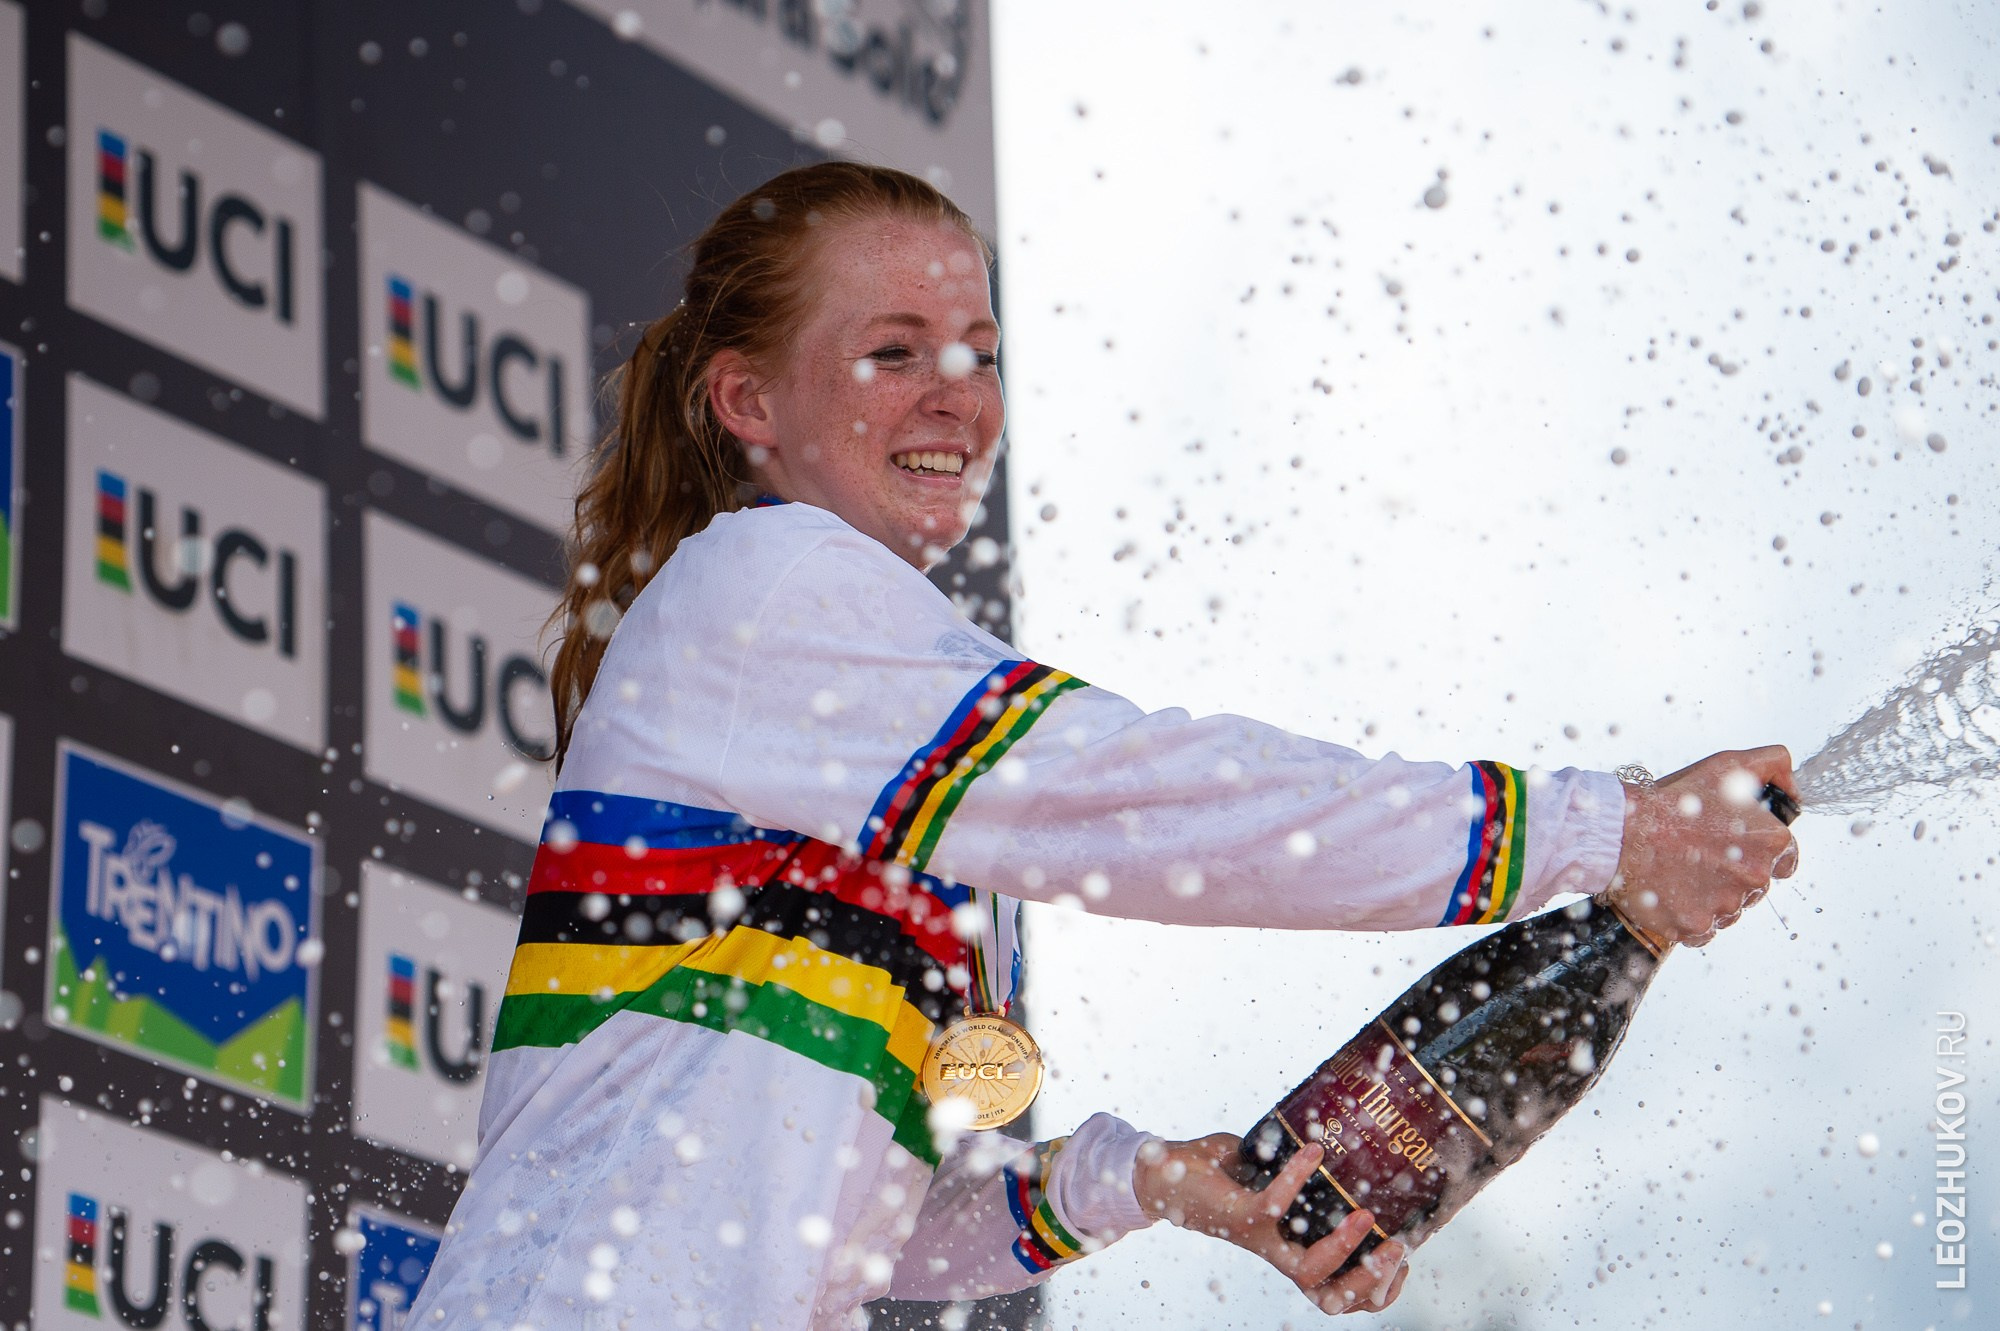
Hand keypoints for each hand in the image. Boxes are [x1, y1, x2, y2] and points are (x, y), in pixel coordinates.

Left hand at [1131, 1134, 1409, 1314]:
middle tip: (1396, 1248)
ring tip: (1365, 1215)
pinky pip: (1273, 1207)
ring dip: (1341, 1248)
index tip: (1403, 1259)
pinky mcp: (1237, 1215)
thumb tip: (1339, 1133)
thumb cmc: (1219, 1173)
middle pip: (1329, 1296)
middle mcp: (1277, 1252)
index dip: (1375, 1289)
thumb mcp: (1270, 1174)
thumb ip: (1300, 1166)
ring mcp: (1258, 1239)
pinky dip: (1296, 1179)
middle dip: (1369, 1282)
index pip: (1337, 1290)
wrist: (1161, 1172)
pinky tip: (1314, 1151)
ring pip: (1305, 1270)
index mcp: (1291, 1248)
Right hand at [1603, 746, 1799, 946]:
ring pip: (1729, 908)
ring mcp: (1724, 907)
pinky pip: (1703, 930)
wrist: (1620, 832)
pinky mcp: (1694, 927)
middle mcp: (1755, 879)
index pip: (1786, 859)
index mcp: (1770, 843)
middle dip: (1732, 872)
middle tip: (1698, 852)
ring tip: (1680, 870)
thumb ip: (1774, 765)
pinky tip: (1671, 891)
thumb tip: (1794, 786)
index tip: (1732, 844)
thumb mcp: (1729, 764)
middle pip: (1755, 885)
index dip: (1758, 850)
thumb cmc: (1672, 799)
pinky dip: (1689, 915)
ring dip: (1711, 895)